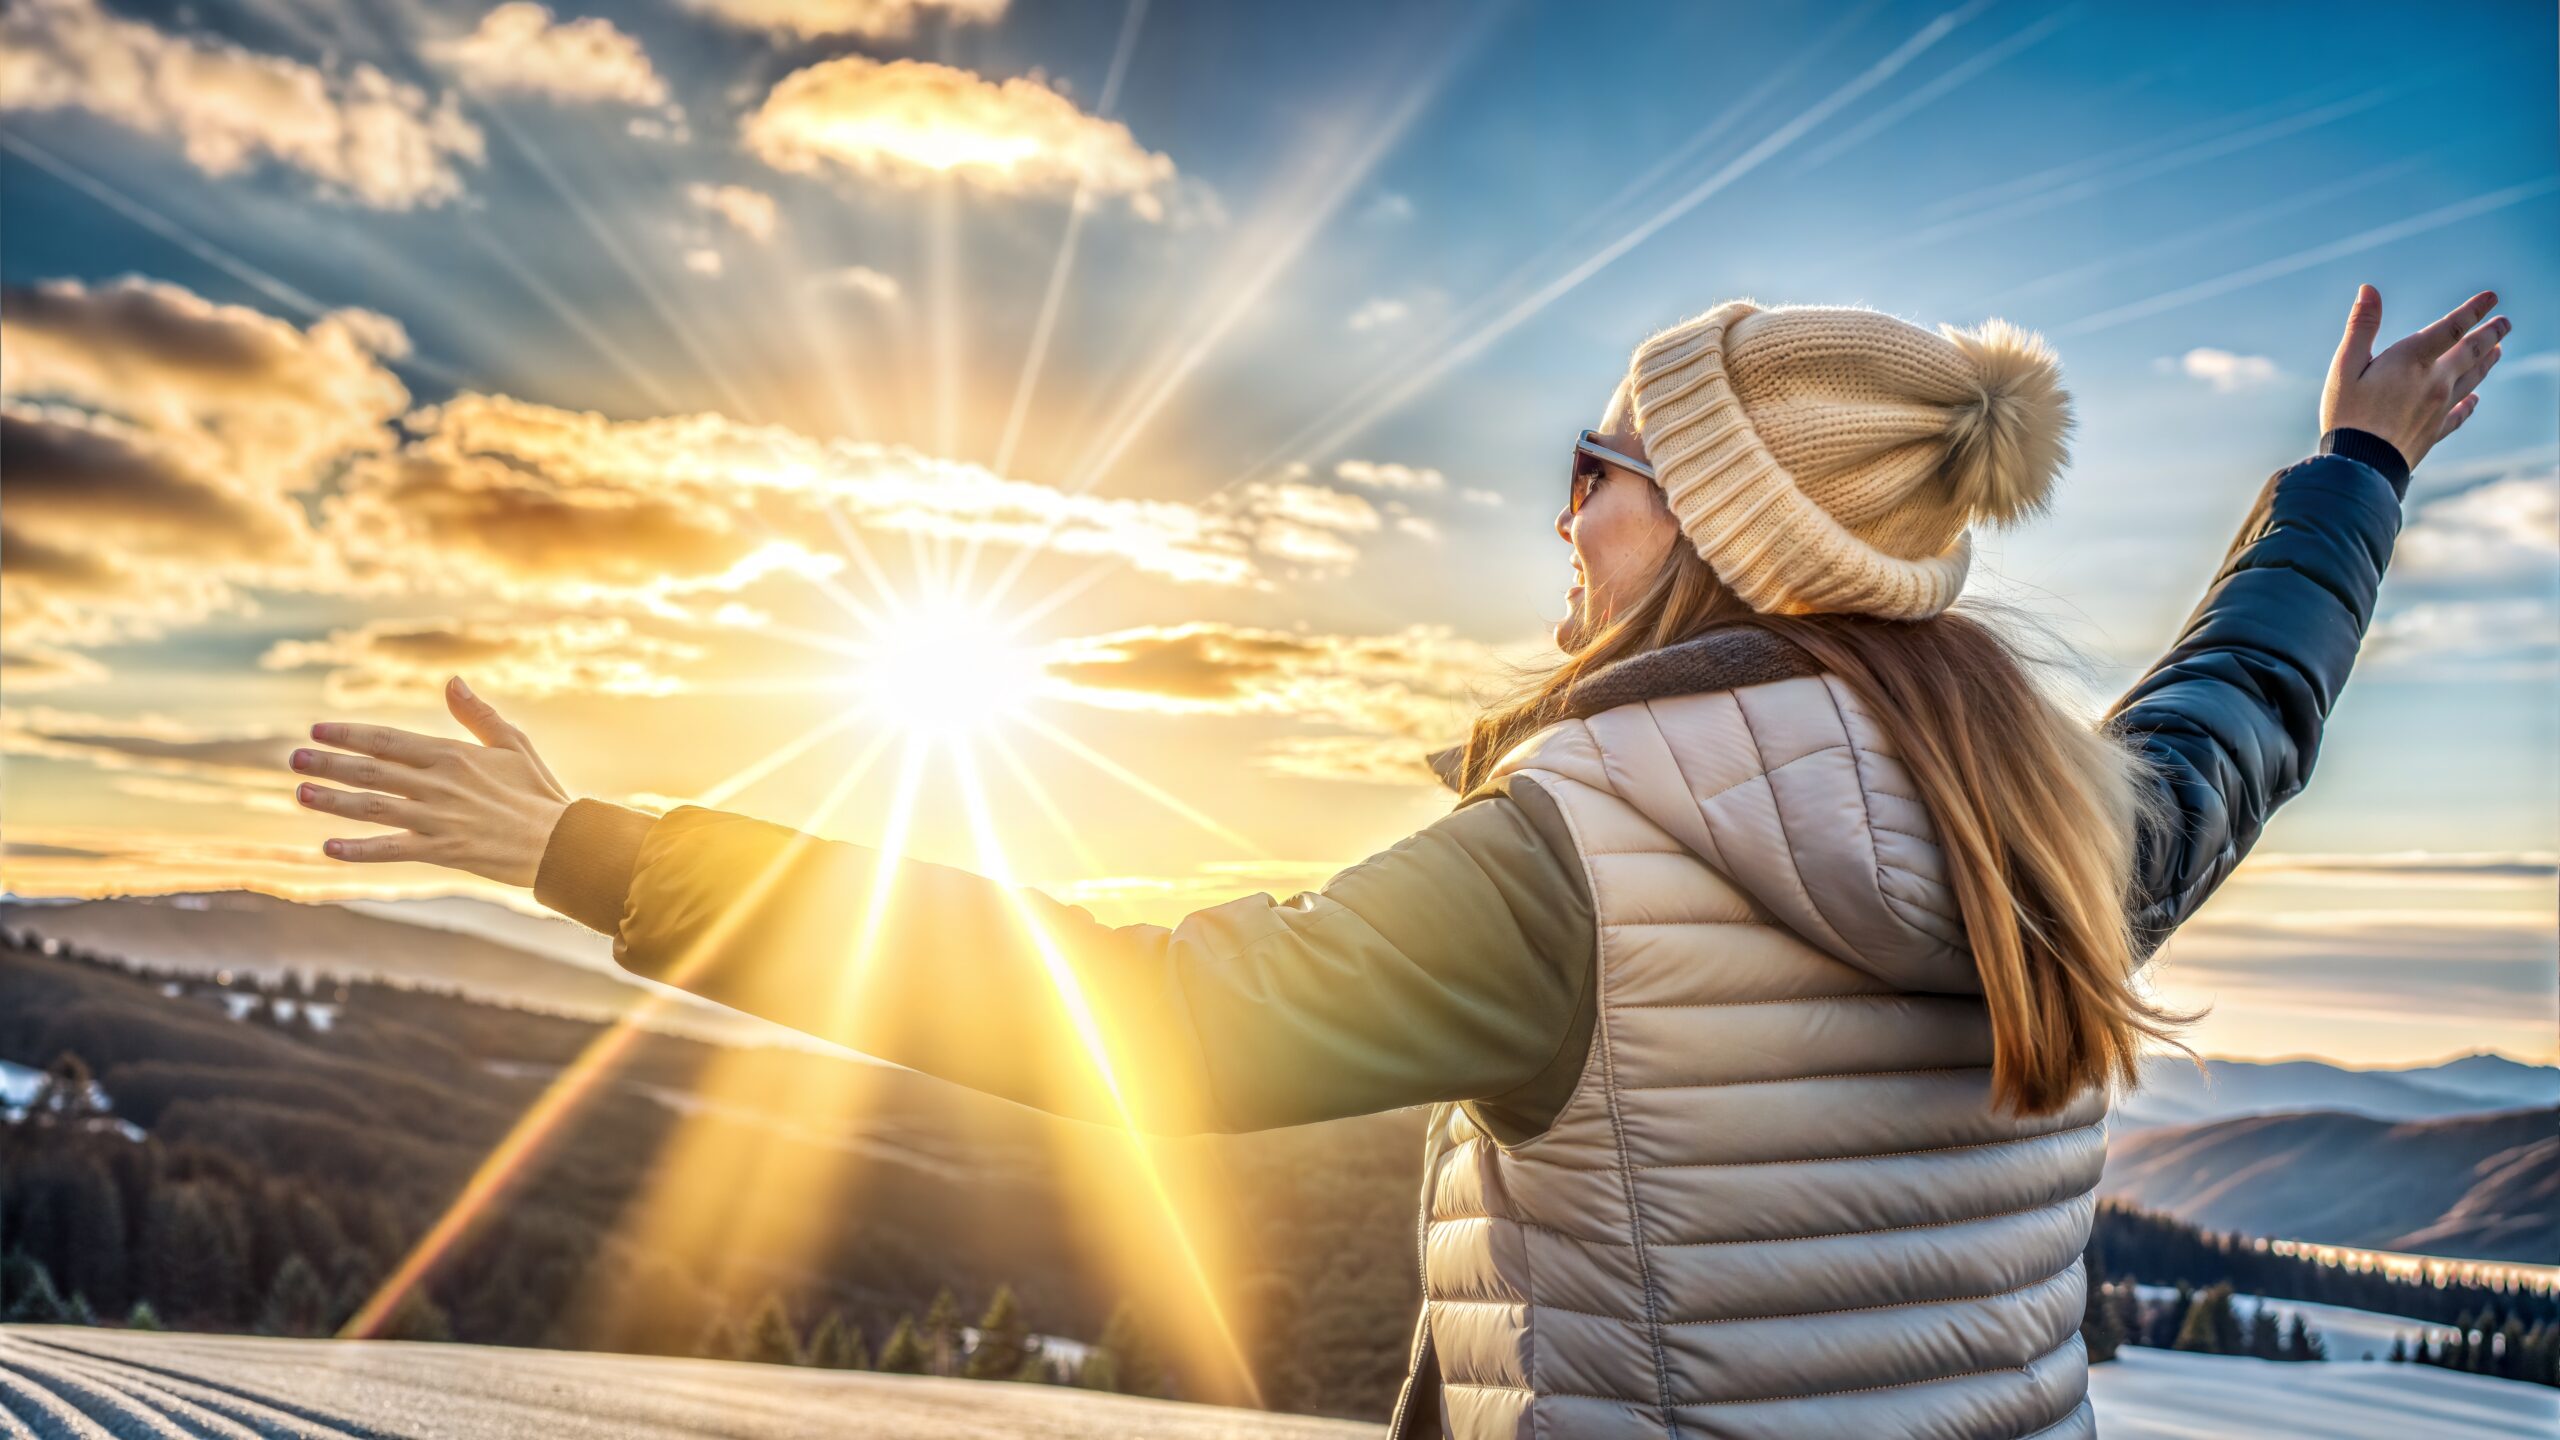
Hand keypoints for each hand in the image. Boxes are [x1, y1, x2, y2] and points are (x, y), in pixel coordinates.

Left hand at [290, 676, 572, 887]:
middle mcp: (438, 785)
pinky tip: (328, 847)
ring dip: (332, 800)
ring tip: (300, 793)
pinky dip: (358, 849)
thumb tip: (451, 682)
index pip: (388, 741)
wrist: (560, 842)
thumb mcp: (513, 743)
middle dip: (329, 763)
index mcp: (452, 755)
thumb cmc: (538, 791)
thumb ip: (477, 713)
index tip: (317, 729)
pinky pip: (391, 849)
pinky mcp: (441, 850)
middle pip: (371, 771)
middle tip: (294, 758)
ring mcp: (437, 819)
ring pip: (373, 807)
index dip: (349, 734)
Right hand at [2321, 284, 2508, 471]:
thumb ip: (2361, 327)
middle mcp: (2435, 382)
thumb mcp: (2344, 366)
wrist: (2360, 465)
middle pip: (2471, 352)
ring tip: (2498, 351)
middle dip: (2490, 335)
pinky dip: (2470, 405)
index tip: (2492, 297)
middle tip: (2505, 323)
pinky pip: (2460, 415)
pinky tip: (2475, 401)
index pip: (2452, 327)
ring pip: (2472, 380)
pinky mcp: (2434, 432)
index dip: (2473, 310)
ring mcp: (2439, 408)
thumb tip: (2369, 290)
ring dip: (2486, 363)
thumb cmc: (2347, 414)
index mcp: (2413, 361)